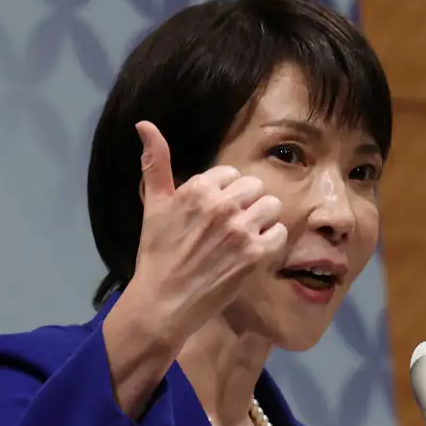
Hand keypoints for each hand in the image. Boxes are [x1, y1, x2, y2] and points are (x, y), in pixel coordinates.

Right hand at [130, 120, 286, 335]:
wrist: (163, 302)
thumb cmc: (157, 253)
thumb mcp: (153, 205)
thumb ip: (155, 163)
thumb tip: (144, 124)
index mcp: (199, 188)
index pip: (231, 174)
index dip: (224, 192)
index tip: (213, 213)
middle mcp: (223, 205)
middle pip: (255, 187)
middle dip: (246, 203)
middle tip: (231, 225)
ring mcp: (242, 230)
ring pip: (272, 206)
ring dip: (262, 219)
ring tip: (245, 236)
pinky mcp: (256, 255)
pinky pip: (280, 232)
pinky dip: (272, 240)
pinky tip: (254, 251)